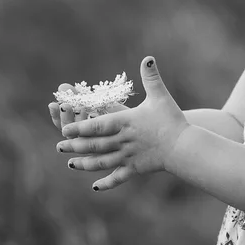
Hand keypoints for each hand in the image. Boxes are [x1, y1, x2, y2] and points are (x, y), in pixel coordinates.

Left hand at [55, 57, 187, 190]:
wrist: (185, 147)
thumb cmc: (173, 120)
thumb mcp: (160, 97)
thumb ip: (151, 78)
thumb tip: (148, 58)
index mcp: (125, 122)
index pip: (96, 125)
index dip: (78, 127)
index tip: (64, 129)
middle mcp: (123, 141)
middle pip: (94, 145)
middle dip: (74, 146)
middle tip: (59, 147)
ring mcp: (128, 157)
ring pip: (101, 162)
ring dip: (84, 164)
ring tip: (71, 164)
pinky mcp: (135, 169)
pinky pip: (117, 178)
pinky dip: (105, 183)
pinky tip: (94, 187)